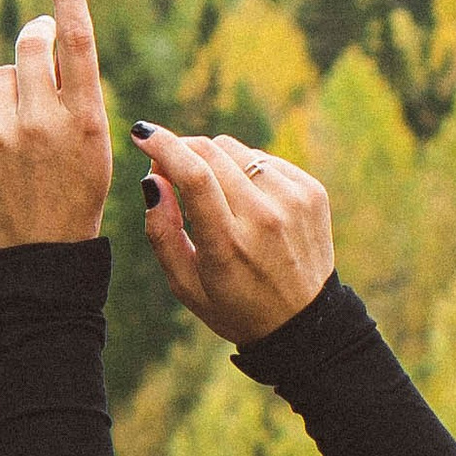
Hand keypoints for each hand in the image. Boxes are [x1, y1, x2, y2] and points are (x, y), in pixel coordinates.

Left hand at [0, 0, 113, 250]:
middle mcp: (43, 120)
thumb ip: (72, 94)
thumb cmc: (74, 199)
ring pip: (1, 77)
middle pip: (30, 45)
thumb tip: (39, 35)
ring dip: (10, 95)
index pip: (77, 41)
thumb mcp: (93, 149)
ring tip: (21, 141)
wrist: (36, 261)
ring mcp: (0, 133)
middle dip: (34, 43)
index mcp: (87, 120)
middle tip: (39, 52)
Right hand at [137, 127, 334, 344]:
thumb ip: (161, 232)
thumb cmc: (235, 306)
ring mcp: (294, 201)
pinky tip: (247, 202)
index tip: (142, 134)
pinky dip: (246, 171)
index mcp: (229, 244)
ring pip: (236, 150)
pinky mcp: (312, 192)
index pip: (193, 176)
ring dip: (214, 161)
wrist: (303, 322)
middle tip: (170, 170)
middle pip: (211, 152)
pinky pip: (264, 160)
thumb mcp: (185, 285)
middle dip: (182, 150)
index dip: (163, 146)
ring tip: (214, 196)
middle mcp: (265, 217)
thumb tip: (153, 179)